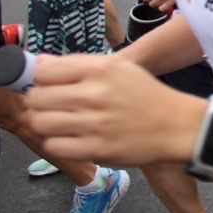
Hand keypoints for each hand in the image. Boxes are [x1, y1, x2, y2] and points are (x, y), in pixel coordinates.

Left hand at [28, 53, 206, 166]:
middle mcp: (94, 94)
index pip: (43, 73)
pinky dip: (59, 143)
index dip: (43, 80)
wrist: (175, 125)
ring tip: (63, 123)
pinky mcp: (96, 149)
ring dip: (47, 124)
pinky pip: (53, 146)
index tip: (52, 87)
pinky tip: (73, 138)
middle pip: (37, 98)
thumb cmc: (145, 94)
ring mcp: (94, 123)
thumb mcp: (119, 68)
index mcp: (100, 69)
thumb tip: (39, 63)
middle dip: (42, 103)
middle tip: (58, 107)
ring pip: (40, 123)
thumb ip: (78, 64)